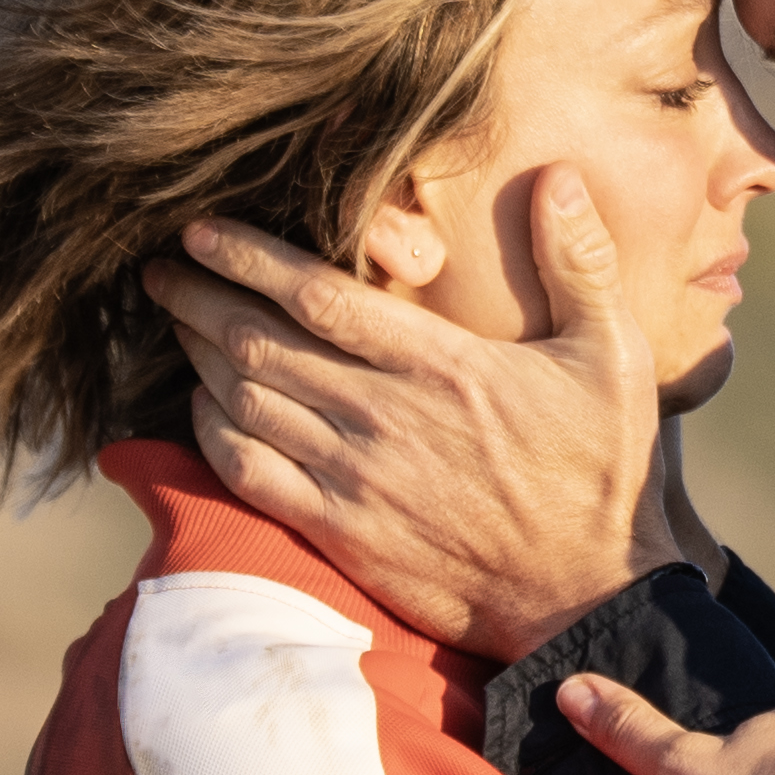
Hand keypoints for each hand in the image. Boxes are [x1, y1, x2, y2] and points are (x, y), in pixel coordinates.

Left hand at [148, 171, 663, 653]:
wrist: (585, 597)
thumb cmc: (602, 473)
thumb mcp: (613, 356)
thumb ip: (580, 261)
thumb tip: (560, 176)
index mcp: (439, 365)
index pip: (315, 295)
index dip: (244, 257)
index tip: (198, 230)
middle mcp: (383, 418)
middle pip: (257, 343)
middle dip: (198, 297)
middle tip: (161, 268)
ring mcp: (354, 480)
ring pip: (242, 403)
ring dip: (197, 355)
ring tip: (174, 319)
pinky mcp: (340, 533)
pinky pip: (248, 474)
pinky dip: (210, 433)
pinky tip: (202, 406)